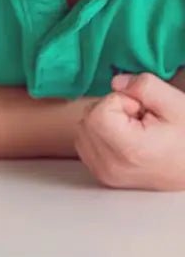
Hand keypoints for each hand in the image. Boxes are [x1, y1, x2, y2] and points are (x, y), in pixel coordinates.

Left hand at [75, 74, 184, 190]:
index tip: (140, 111)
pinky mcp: (100, 174)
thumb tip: (115, 82)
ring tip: (134, 131)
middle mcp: (110, 165)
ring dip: (103, 122)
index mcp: (128, 150)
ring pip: (82, 129)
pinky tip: (124, 139)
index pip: (97, 112)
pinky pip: (83, 143)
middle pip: (87, 119)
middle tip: (139, 120)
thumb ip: (144, 86)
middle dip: (110, 110)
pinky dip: (99, 134)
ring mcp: (103, 173)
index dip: (118, 102)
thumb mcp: (177, 104)